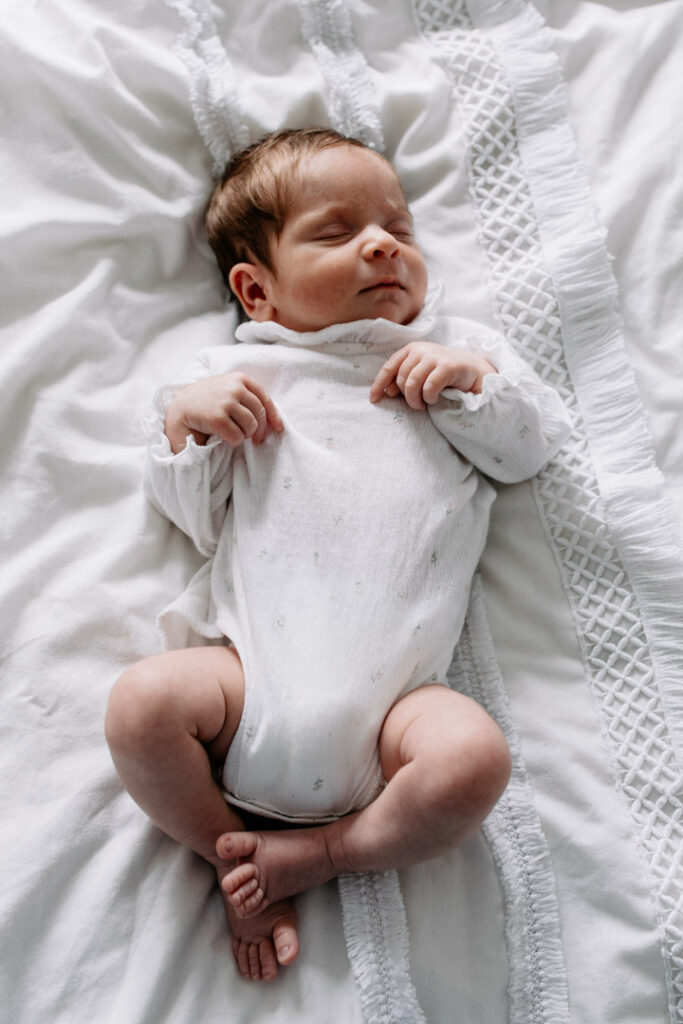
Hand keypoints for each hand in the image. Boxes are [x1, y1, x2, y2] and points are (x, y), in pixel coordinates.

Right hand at [165, 372, 283, 453]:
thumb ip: (247, 397)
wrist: (179, 407)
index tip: (278, 428)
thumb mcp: (227, 390)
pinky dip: (233, 441)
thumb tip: (273, 420)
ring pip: (251, 426)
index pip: (264, 397)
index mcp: (239, 378)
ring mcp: (226, 401)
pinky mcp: (217, 417)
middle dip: (258, 430)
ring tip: (233, 433)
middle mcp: (234, 387)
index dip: (273, 415)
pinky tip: (223, 436)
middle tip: (254, 439)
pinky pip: (237, 436)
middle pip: (259, 414)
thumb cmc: (206, 401)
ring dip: (244, 435)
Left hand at [369, 342, 495, 409]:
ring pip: (412, 384)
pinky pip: (429, 387)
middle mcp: (422, 349)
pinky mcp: (448, 366)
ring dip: (415, 400)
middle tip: (416, 404)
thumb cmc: (444, 374)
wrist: (474, 371)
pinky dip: (429, 398)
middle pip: (401, 379)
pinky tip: (435, 399)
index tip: (374, 399)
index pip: (389, 367)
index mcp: (411, 349)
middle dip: (406, 397)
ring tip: (423, 404)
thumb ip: (404, 379)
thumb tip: (387, 391)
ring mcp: (435, 356)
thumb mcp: (421, 374)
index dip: (379, 384)